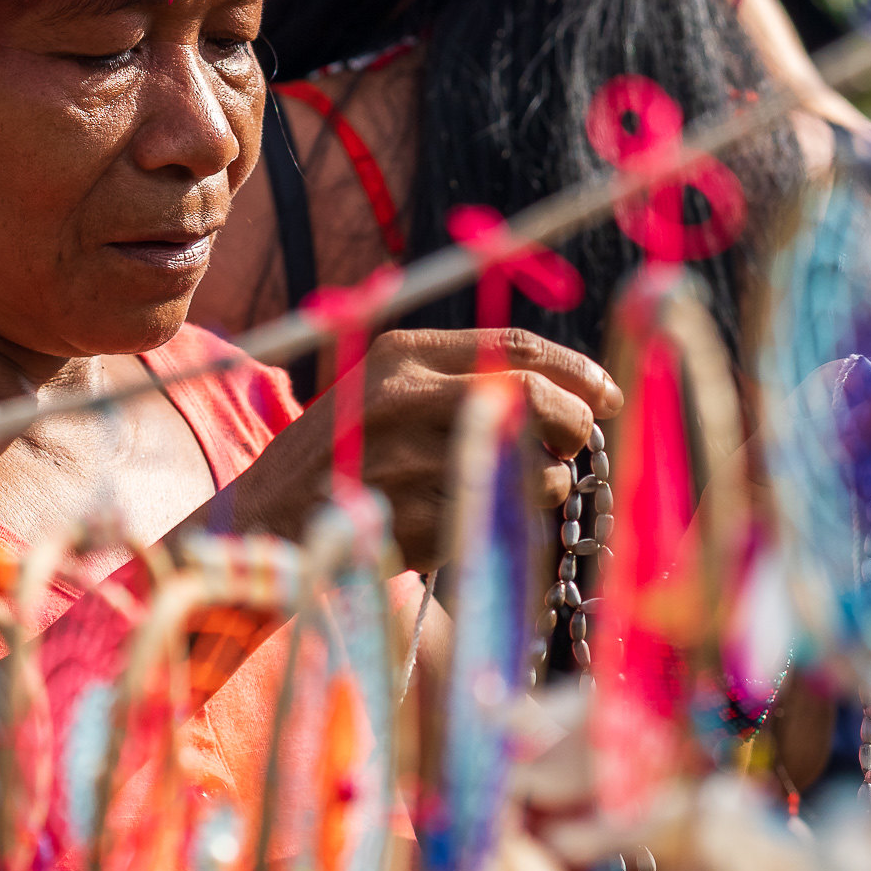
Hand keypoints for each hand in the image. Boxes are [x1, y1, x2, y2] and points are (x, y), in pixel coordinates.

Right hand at [218, 328, 623, 570]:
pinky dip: (500, 522)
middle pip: (538, 400)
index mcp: (401, 354)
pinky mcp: (418, 518)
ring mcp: (412, 460)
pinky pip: (500, 520)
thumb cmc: (340, 453)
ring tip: (501, 488)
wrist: (264, 516)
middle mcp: (407, 397)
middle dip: (573, 426)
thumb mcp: (385, 391)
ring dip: (541, 485)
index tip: (607, 395)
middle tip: (573, 445)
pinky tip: (463, 517)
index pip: (518, 348)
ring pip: (533, 470)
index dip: (578, 372)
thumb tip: (566, 392)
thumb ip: (459, 378)